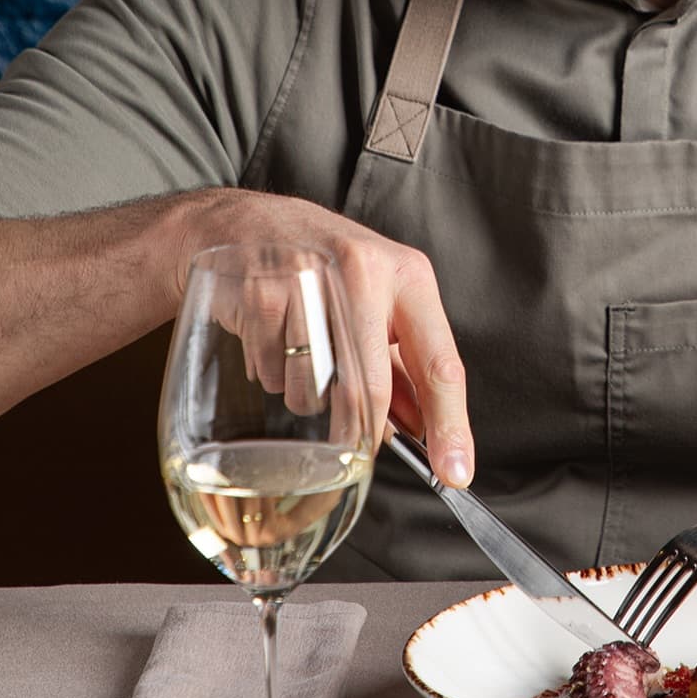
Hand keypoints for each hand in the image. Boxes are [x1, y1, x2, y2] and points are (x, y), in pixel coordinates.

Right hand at [176, 189, 472, 487]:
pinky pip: (274, 377)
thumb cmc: (321, 266)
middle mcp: (364, 271)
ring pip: (317, 392)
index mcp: (407, 274)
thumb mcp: (377, 298)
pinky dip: (274, 374)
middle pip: (372, 388)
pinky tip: (271, 336)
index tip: (456, 473)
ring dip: (309, 395)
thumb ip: (402, 364)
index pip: (440, 364)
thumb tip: (421, 433)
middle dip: (362, 430)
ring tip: (300, 350)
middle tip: (352, 444)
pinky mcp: (261, 296)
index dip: (450, 426)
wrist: (240, 224)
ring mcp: (309, 282)